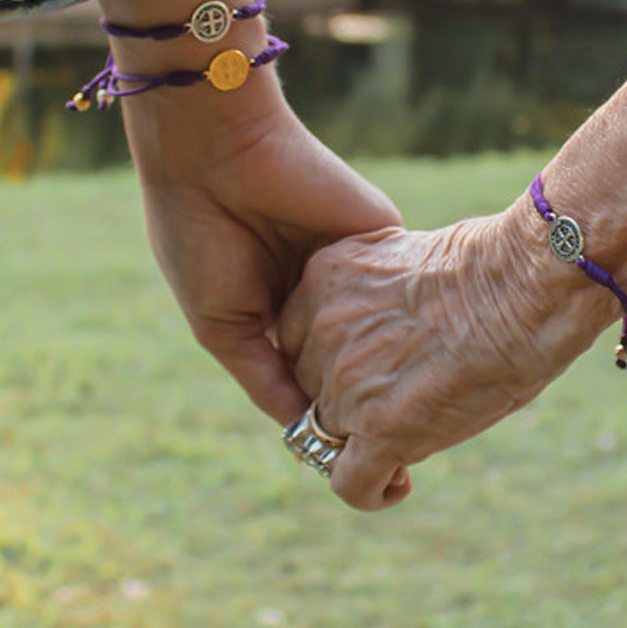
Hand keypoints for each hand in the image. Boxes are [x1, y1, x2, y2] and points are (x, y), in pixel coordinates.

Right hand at [99, 0, 400, 425]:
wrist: (219, 154)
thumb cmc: (201, 238)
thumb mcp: (225, 326)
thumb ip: (268, 380)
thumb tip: (307, 438)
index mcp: (276, 315)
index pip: (314, 378)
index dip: (333, 423)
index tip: (364, 472)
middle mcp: (321, 296)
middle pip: (357, 363)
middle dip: (373, 407)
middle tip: (401, 465)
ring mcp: (356, 271)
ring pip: (387, 337)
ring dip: (398, 376)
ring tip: (415, 427)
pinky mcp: (385, 241)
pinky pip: (405, 295)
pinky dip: (411, 332)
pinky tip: (425, 372)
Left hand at [277, 207, 616, 509]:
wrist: (526, 284)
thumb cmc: (492, 263)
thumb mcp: (408, 255)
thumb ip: (377, 294)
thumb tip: (389, 334)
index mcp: (326, 276)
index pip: (299, 335)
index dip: (331, 357)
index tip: (370, 365)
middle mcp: (323, 329)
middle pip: (311, 385)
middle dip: (347, 397)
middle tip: (397, 398)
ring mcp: (347, 383)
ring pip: (325, 434)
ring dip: (360, 442)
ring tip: (406, 442)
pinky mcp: (380, 431)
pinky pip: (350, 484)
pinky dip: (373, 491)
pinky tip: (400, 481)